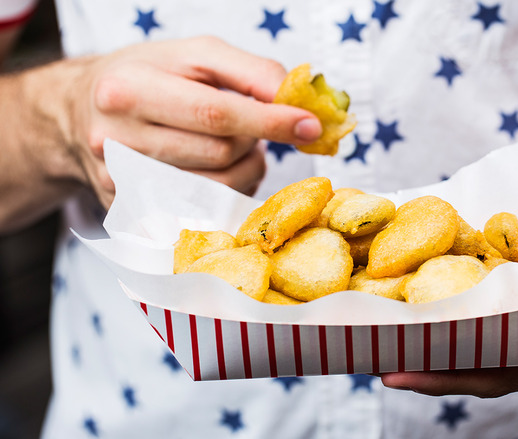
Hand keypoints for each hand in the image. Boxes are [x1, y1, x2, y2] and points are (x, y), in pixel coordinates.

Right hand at [67, 36, 321, 206]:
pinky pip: (202, 213)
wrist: (81, 111)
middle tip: (252, 127)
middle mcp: (115, 141)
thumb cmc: (148, 76)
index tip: (311, 126)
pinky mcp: (130, 214)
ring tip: (234, 145)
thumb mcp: (194, 55)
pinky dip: (227, 192)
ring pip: (217, 189)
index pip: (215, 113)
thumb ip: (250, 72)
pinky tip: (217, 171)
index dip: (270, 122)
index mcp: (128, 89)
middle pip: (219, 154)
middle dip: (253, 142)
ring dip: (245, 169)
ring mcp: (120, 185)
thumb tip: (297, 101)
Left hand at [380, 210, 517, 397]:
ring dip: (424, 339)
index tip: (403, 367)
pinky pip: (473, 320)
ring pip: (468, 348)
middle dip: (423, 362)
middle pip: (474, 367)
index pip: (504, 371)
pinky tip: (405, 297)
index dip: (453, 372)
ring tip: (372, 327)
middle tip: (367, 350)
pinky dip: (441, 312)